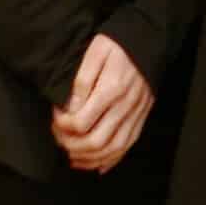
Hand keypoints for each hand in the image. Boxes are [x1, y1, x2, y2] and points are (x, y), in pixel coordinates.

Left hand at [51, 34, 154, 172]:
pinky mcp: (142, 116)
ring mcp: (136, 113)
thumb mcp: (95, 52)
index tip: (56, 118)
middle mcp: (125, 106)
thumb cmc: (118, 44)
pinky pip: (128, 145)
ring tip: (73, 157)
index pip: (81, 122)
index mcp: (111, 89)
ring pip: (113, 149)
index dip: (63, 126)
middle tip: (60, 139)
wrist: (149, 39)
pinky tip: (98, 165)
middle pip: (96, 142)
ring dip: (90, 158)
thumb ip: (81, 81)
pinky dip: (112, 159)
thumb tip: (70, 108)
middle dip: (73, 146)